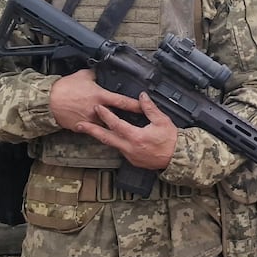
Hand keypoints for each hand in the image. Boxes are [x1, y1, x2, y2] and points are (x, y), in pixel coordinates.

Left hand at [50, 71, 176, 168]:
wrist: (177, 158)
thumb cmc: (171, 140)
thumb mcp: (162, 121)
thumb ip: (150, 108)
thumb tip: (142, 96)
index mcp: (136, 137)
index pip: (116, 124)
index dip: (106, 115)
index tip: (98, 107)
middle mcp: (130, 148)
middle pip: (106, 138)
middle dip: (91, 130)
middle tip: (78, 125)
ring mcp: (130, 156)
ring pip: (111, 144)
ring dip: (100, 136)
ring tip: (90, 130)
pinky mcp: (132, 160)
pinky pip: (120, 149)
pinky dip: (113, 142)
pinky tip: (110, 137)